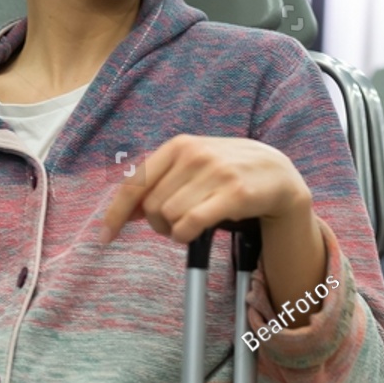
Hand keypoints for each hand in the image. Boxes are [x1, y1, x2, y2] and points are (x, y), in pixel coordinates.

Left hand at [99, 135, 311, 245]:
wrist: (277, 173)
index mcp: (179, 145)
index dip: (116, 213)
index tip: (106, 237)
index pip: (135, 182)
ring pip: (170, 216)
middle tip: (175, 225)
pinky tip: (194, 232)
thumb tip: (126, 211)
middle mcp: (194, 154)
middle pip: (151, 206)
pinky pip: (191, 224)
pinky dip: (185, 235)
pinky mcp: (234, 193)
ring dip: (175, 231)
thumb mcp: (193, 166)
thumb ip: (161, 183)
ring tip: (192, 225)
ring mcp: (215, 172)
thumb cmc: (228, 173)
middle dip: (157, 224)